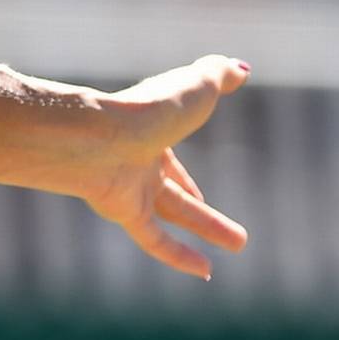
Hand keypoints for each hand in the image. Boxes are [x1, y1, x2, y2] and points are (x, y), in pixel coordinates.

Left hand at [82, 54, 252, 279]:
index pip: (168, 161)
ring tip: (239, 245)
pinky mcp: (122, 210)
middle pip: (174, 195)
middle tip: (232, 233)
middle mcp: (136, 163)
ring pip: (173, 215)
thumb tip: (241, 68)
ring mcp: (129, 188)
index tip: (198, 195)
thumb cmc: (148, 106)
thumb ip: (218, 75)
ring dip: (208, 228)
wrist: (97, 133)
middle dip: (202, 212)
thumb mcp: (196, 85)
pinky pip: (153, 239)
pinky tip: (205, 272)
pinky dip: (178, 255)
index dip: (184, 177)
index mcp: (148, 133)